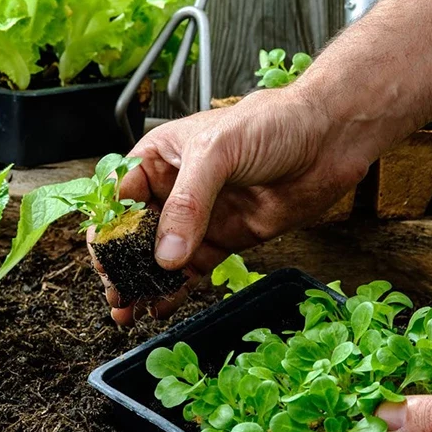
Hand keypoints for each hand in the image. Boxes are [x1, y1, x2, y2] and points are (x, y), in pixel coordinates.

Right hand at [99, 84, 372, 324]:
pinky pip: (193, 269)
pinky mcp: (226, 238)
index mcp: (161, 157)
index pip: (120, 196)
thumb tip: (165, 254)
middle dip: (121, 263)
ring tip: (127, 308)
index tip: (102, 259)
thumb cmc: (272, 124)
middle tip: (114, 292)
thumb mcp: (218, 152)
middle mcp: (176, 189)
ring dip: (143, 282)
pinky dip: (176, 290)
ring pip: (162, 256)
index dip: (107, 228)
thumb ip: (188, 203)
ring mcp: (201, 216)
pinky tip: (161, 306)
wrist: (329, 139)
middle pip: (135, 232)